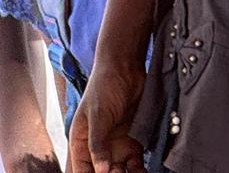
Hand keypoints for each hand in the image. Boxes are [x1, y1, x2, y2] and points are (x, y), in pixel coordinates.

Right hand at [70, 53, 148, 172]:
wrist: (126, 68)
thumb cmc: (104, 87)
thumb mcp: (98, 116)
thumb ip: (98, 143)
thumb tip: (101, 170)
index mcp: (82, 144)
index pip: (81, 170)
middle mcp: (98, 148)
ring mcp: (117, 145)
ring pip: (120, 171)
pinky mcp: (134, 140)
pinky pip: (136, 161)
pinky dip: (139, 169)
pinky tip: (145, 171)